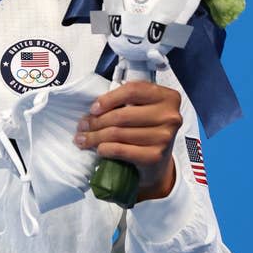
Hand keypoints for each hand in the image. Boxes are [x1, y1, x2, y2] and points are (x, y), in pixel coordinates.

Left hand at [74, 81, 181, 199]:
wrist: (157, 161)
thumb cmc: (146, 129)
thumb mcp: (142, 109)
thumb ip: (126, 101)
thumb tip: (94, 109)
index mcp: (167, 97)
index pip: (132, 91)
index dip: (108, 99)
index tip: (94, 108)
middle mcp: (170, 116)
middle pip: (122, 115)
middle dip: (96, 121)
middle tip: (83, 126)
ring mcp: (164, 137)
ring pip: (118, 133)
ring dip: (95, 137)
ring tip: (84, 139)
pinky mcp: (155, 156)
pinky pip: (121, 150)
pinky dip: (105, 149)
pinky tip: (99, 149)